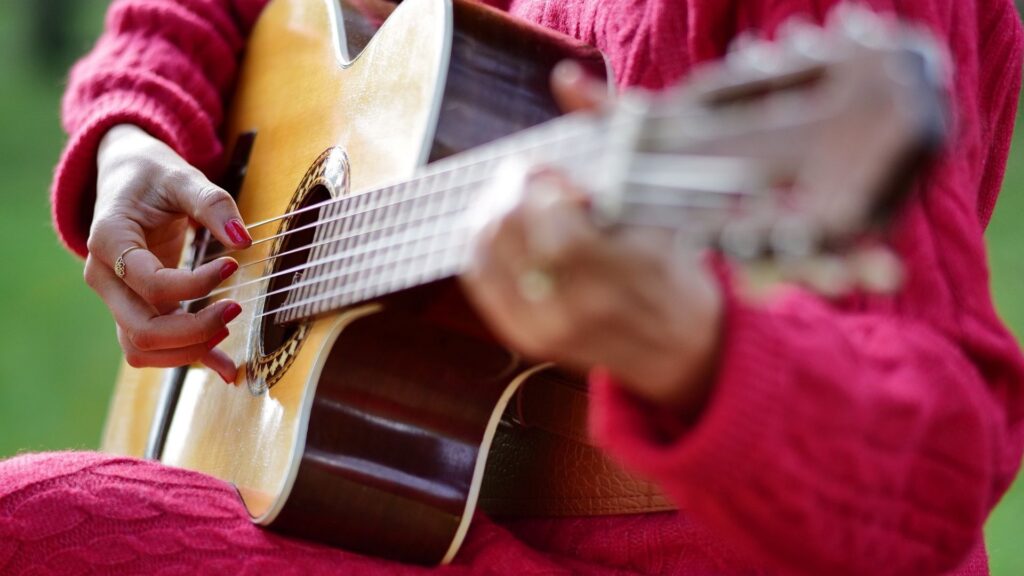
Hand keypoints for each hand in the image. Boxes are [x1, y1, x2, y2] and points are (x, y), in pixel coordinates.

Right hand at [84, 125, 252, 382]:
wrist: (125, 178)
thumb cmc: (152, 176)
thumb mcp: (182, 176)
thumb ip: (212, 203)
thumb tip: (242, 241)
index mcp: (109, 240)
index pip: (150, 283)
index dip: (195, 285)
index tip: (230, 266)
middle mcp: (104, 276)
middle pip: (141, 329)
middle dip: (193, 330)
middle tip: (235, 309)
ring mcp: (115, 298)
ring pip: (141, 348)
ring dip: (188, 350)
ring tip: (228, 327)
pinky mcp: (134, 308)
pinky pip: (153, 346)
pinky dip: (187, 358)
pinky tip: (225, 367)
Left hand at [459, 62, 723, 410]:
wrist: (679, 344)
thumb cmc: (671, 262)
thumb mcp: (658, 196)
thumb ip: (612, 129)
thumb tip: (565, 79)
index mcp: (619, 272)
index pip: (551, 223)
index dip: (539, 185)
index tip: (553, 172)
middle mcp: (576, 307)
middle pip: (508, 233)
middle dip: (510, 191)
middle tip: (529, 177)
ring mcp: (546, 328)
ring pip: (485, 253)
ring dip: (491, 211)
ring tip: (516, 198)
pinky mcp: (525, 339)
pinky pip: (480, 280)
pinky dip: (482, 244)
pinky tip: (502, 227)